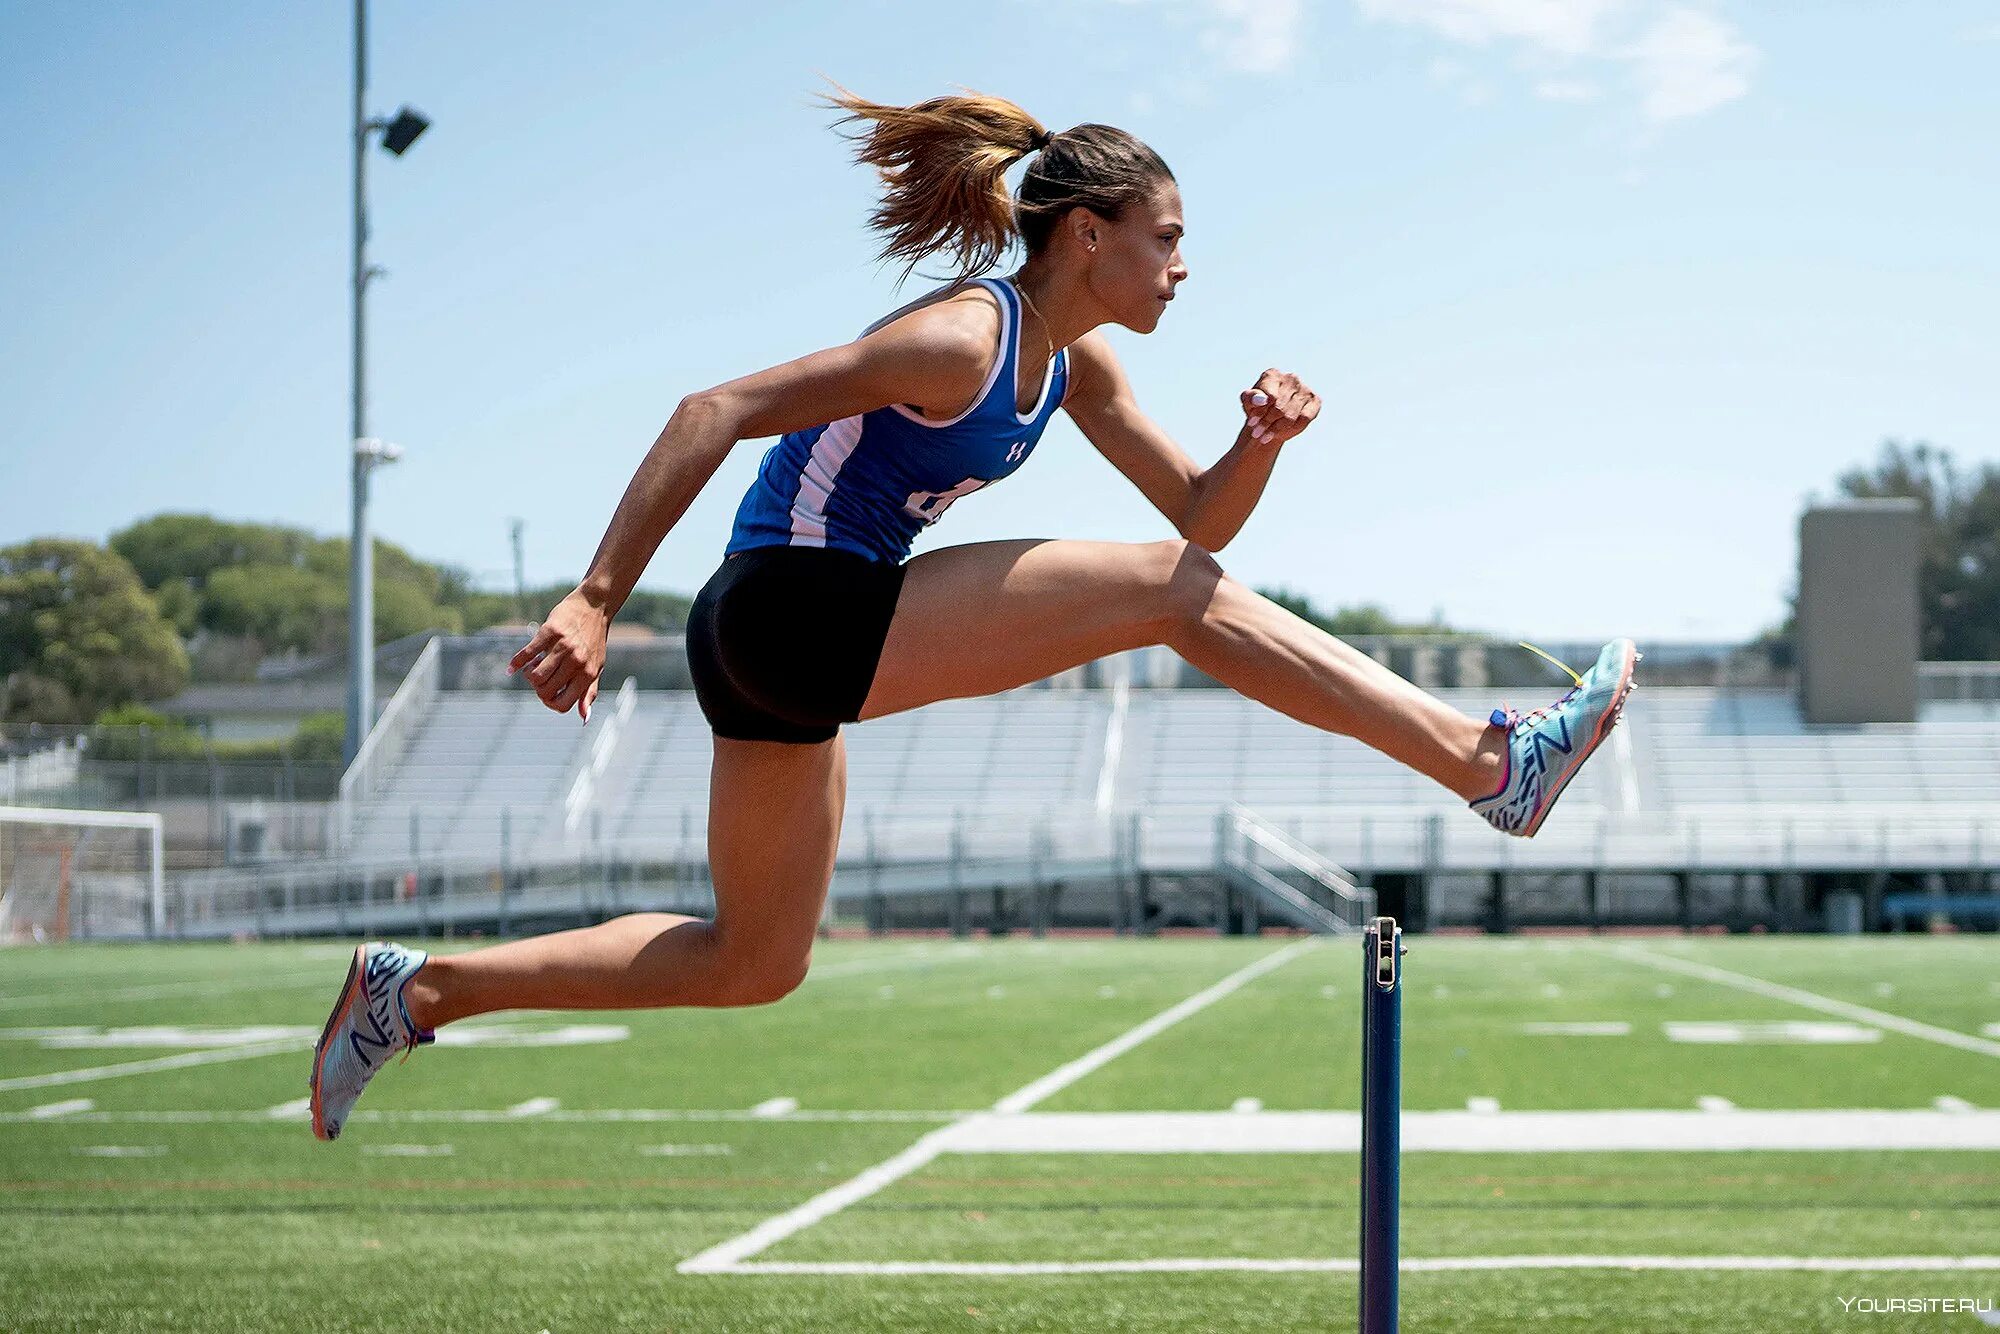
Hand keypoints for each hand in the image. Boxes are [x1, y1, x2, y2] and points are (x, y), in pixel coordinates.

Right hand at [507, 588, 609, 721]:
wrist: (595, 606)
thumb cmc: (594, 640)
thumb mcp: (596, 667)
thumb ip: (589, 692)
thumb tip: (584, 718)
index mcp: (587, 674)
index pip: (562, 704)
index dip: (549, 703)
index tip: (546, 693)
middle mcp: (577, 662)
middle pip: (545, 691)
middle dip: (536, 688)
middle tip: (538, 677)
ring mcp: (563, 647)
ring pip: (536, 676)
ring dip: (528, 675)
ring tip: (532, 667)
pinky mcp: (550, 631)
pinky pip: (527, 653)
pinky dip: (516, 662)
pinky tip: (512, 667)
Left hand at [1240, 369, 1320, 446]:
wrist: (1270, 418)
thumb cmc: (1257, 407)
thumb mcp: (1248, 403)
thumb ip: (1250, 398)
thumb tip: (1261, 399)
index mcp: (1272, 375)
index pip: (1269, 397)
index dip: (1260, 412)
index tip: (1251, 423)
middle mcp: (1291, 379)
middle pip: (1279, 408)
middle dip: (1266, 423)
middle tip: (1257, 434)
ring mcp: (1304, 389)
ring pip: (1290, 415)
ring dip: (1276, 429)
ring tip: (1265, 437)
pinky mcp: (1315, 401)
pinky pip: (1304, 418)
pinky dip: (1293, 429)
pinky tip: (1282, 433)